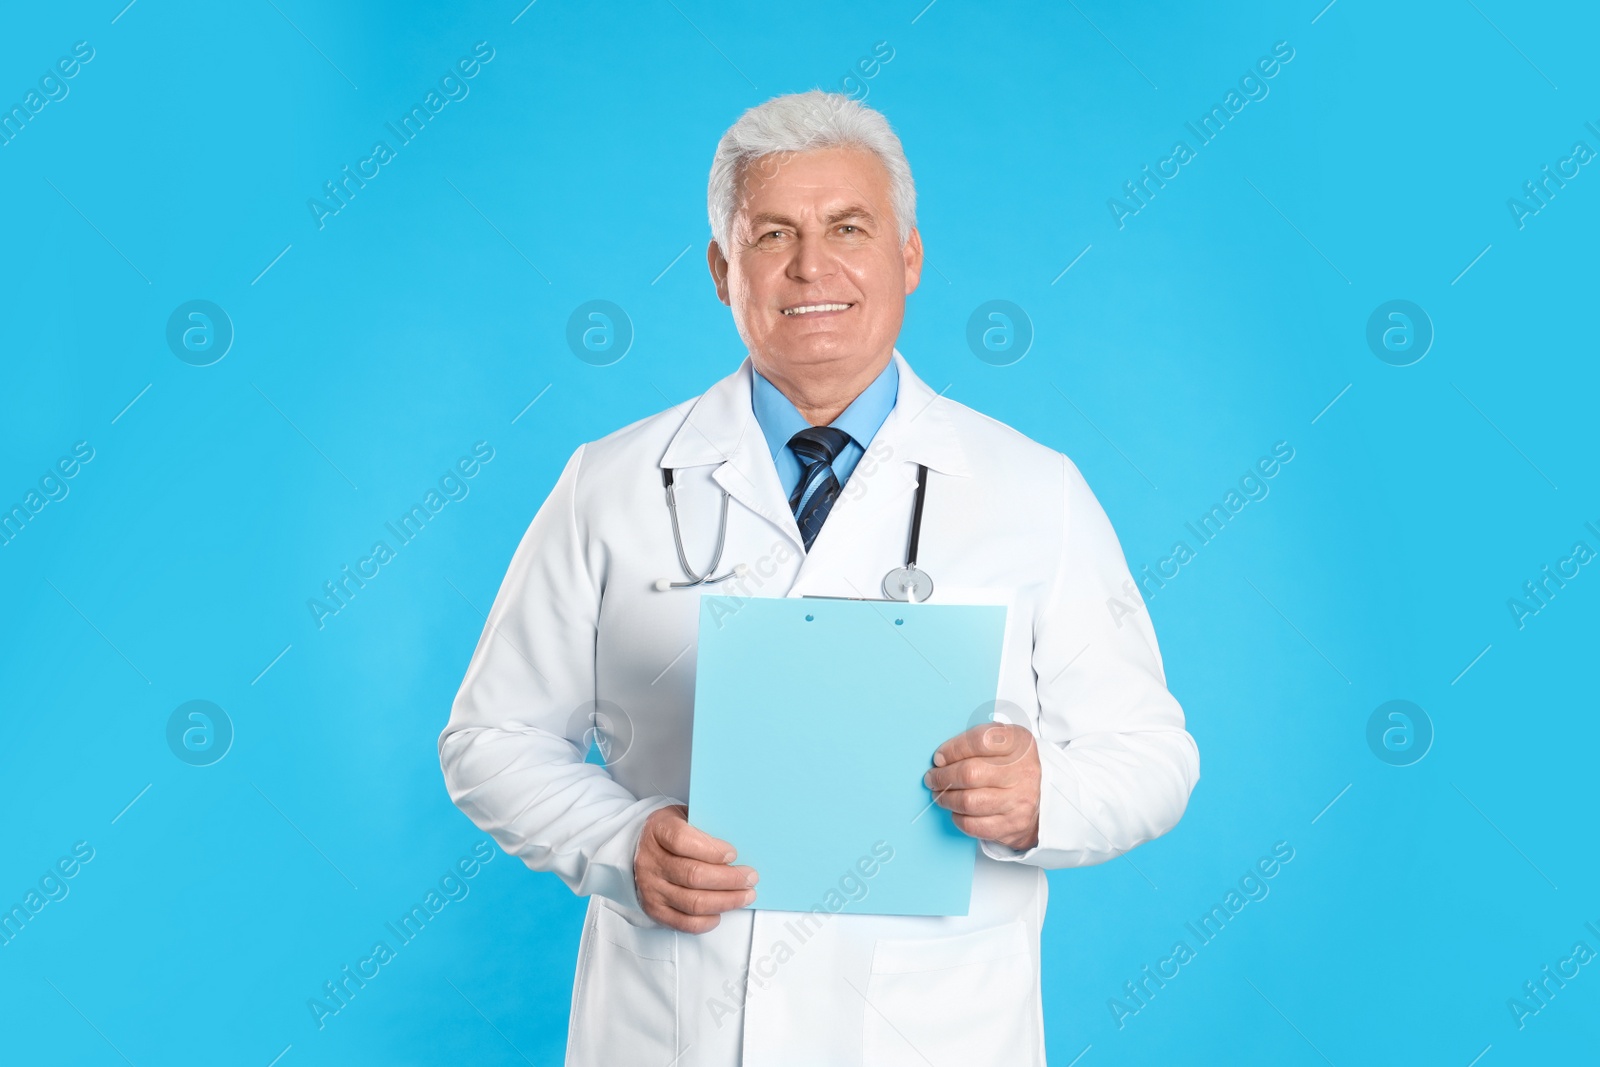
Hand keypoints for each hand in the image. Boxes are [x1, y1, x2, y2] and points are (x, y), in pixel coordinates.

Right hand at [633, 805, 757, 932]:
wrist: (643, 850)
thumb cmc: (673, 832)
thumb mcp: (686, 816)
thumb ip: (706, 826)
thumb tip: (741, 842)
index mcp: (658, 830)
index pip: (682, 840)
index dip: (711, 850)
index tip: (733, 854)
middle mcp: (650, 860)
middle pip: (693, 875)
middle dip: (729, 879)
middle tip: (750, 877)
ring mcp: (651, 887)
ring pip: (693, 902)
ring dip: (725, 901)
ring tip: (745, 895)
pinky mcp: (655, 909)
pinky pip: (684, 922)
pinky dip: (707, 920)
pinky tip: (721, 912)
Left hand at [924, 724, 1040, 850]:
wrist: (1035, 799)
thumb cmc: (1008, 766)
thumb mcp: (1000, 743)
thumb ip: (974, 742)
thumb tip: (942, 759)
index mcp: (1019, 742)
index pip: (980, 740)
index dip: (953, 749)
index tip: (939, 757)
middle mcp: (1024, 770)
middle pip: (971, 773)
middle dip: (944, 776)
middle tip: (933, 778)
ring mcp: (1020, 799)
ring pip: (969, 801)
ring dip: (946, 798)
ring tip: (940, 794)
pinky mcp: (1013, 825)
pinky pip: (974, 824)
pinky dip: (958, 818)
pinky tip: (957, 810)